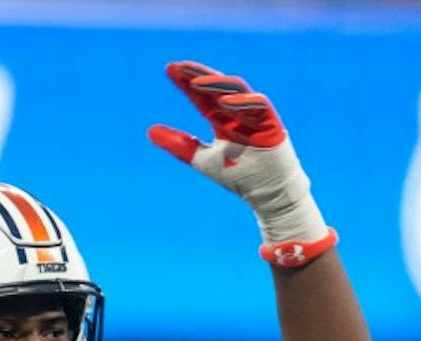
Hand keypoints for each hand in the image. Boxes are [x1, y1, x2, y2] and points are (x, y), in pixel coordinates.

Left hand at [149, 61, 333, 262]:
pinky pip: (259, 104)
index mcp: (222, 119)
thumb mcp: (201, 159)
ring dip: (217, 84)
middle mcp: (237, 113)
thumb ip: (178, 145)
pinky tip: (224, 102)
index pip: (202, 95)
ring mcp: (254, 115)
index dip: (186, 82)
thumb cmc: (238, 176)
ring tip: (195, 82)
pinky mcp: (271, 123)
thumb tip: (149, 131)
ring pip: (236, 90)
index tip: (168, 70)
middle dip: (198, 75)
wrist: (266, 194)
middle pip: (216, 86)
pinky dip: (242, 102)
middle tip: (178, 67)